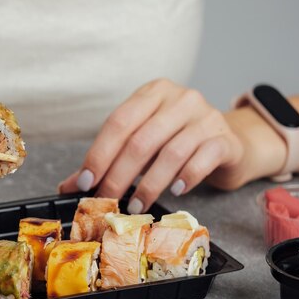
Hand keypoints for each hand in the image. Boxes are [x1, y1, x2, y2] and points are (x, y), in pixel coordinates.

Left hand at [58, 78, 246, 212]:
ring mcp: (206, 117)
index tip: (86, 182)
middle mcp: (180, 99)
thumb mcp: (143, 146)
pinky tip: (175, 191)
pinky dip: (186, 177)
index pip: (119, 122)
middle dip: (119, 175)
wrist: (229, 144)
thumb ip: (108, 161)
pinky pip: (203, 158)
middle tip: (107, 199)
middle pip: (141, 140)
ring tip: (136, 205)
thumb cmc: (178, 143)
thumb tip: (69, 185)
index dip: (99, 153)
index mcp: (153, 93)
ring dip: (149, 184)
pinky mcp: (226, 139)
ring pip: (171, 152)